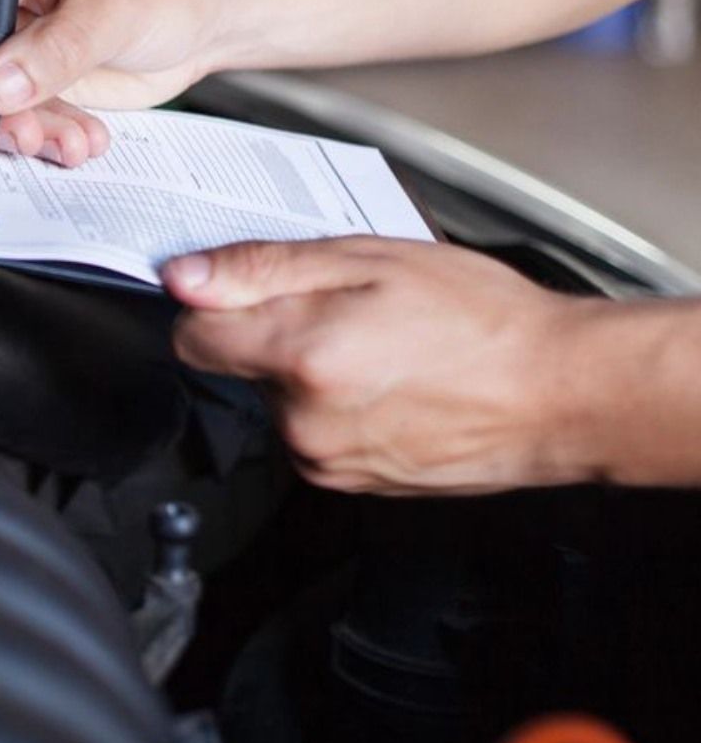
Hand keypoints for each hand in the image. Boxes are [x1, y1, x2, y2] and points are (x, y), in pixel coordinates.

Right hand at [0, 0, 229, 165]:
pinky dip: (41, 136)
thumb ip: (56, 49)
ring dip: (16, 129)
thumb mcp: (115, 8)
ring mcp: (9, 35)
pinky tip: (80, 139)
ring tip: (68, 142)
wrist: (209, 17)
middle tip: (18, 132)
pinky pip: (12, 116)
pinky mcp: (28, 76)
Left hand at [163, 238, 598, 495]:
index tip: (242, 289)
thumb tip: (185, 277)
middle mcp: (302, 421)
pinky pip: (313, 433)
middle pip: (240, 367)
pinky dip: (336, 407)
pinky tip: (390, 382)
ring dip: (309, 371)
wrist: (558, 394)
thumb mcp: (369, 259)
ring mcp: (326, 459)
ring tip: (381, 346)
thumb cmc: (481, 320)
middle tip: (348, 308)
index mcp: (301, 357)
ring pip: (279, 401)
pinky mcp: (350, 483)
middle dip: (276, 332)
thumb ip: (263, 268)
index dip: (212, 305)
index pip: (192, 338)